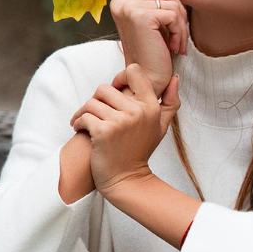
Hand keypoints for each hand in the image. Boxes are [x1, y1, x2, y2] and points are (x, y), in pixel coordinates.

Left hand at [69, 64, 180, 194]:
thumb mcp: (160, 126)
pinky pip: (84, 116)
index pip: (133, 71)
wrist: (127, 180)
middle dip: (97, 101)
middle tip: (95, 113)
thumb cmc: (140, 150)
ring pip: (91, 102)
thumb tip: (174, 78)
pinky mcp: (103, 132)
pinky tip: (81, 129)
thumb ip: (170, 102)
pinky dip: (78, 122)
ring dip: (84, 112)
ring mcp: (120, 122)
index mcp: (151, 106)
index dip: (119, 77)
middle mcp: (137, 111)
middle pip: (104, 88)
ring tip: (85, 122)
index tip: (112, 93)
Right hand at [108, 0, 188, 94]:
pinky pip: (172, 13)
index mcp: (120, 0)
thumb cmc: (154, 52)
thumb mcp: (152, 19)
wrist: (148, 81)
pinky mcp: (141, 16)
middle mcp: (120, 1)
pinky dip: (179, 31)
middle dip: (176, 6)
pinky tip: (173, 46)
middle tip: (175, 30)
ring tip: (175, 40)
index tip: (163, 12)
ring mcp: (129, 7)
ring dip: (180, 21)